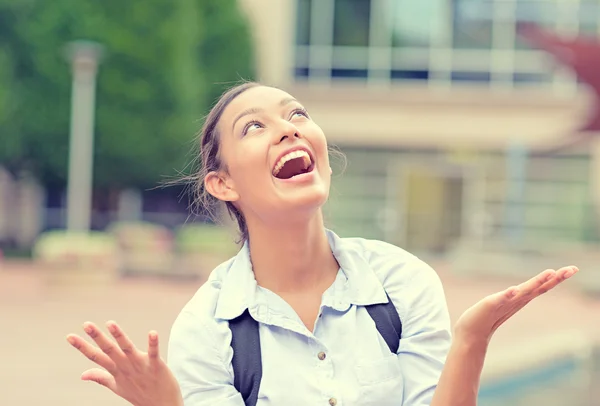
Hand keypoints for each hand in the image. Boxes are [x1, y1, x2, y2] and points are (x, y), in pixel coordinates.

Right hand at [66, 321, 182, 405]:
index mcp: (116, 371)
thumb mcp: (117, 386)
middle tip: (86, 324)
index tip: (69, 336)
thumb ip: (101, 377)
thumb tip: (82, 375)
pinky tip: (152, 332)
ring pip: (127, 349)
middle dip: (97, 337)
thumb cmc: (139, 394)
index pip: (96, 357)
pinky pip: (154, 353)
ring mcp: (140, 367)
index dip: (82, 347)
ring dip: (119, 336)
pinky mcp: (156, 366)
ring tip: (111, 323)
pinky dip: (153, 343)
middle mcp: (125, 368)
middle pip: (109, 350)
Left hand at [454, 266, 577, 344]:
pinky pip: (500, 298)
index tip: (573, 269)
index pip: (541, 286)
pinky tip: (514, 290)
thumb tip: (522, 289)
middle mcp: (516, 300)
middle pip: (538, 287)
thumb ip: (514, 296)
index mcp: (520, 298)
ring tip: (550, 272)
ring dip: (536, 282)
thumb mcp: (503, 302)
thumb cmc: (486, 317)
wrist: (470, 333)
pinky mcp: (489, 305)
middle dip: (555, 278)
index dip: (556, 278)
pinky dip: (508, 294)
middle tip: (573, 269)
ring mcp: (504, 303)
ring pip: (523, 291)